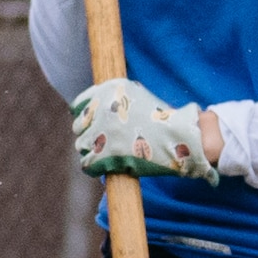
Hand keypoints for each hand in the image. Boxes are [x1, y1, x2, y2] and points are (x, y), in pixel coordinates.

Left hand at [72, 73, 222, 180]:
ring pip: (81, 145)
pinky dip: (94, 166)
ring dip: (91, 150)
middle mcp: (101, 109)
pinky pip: (87, 163)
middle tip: (103, 140)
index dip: (85, 116)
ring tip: (106, 153)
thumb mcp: (136, 95)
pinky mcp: (105, 154)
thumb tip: (98, 111)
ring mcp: (101, 131)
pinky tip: (105, 165)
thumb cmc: (161, 118)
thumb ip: (115, 100)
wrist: (179, 135)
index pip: (79, 104)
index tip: (92, 123)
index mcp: (108, 92)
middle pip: (78, 126)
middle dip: (89, 133)